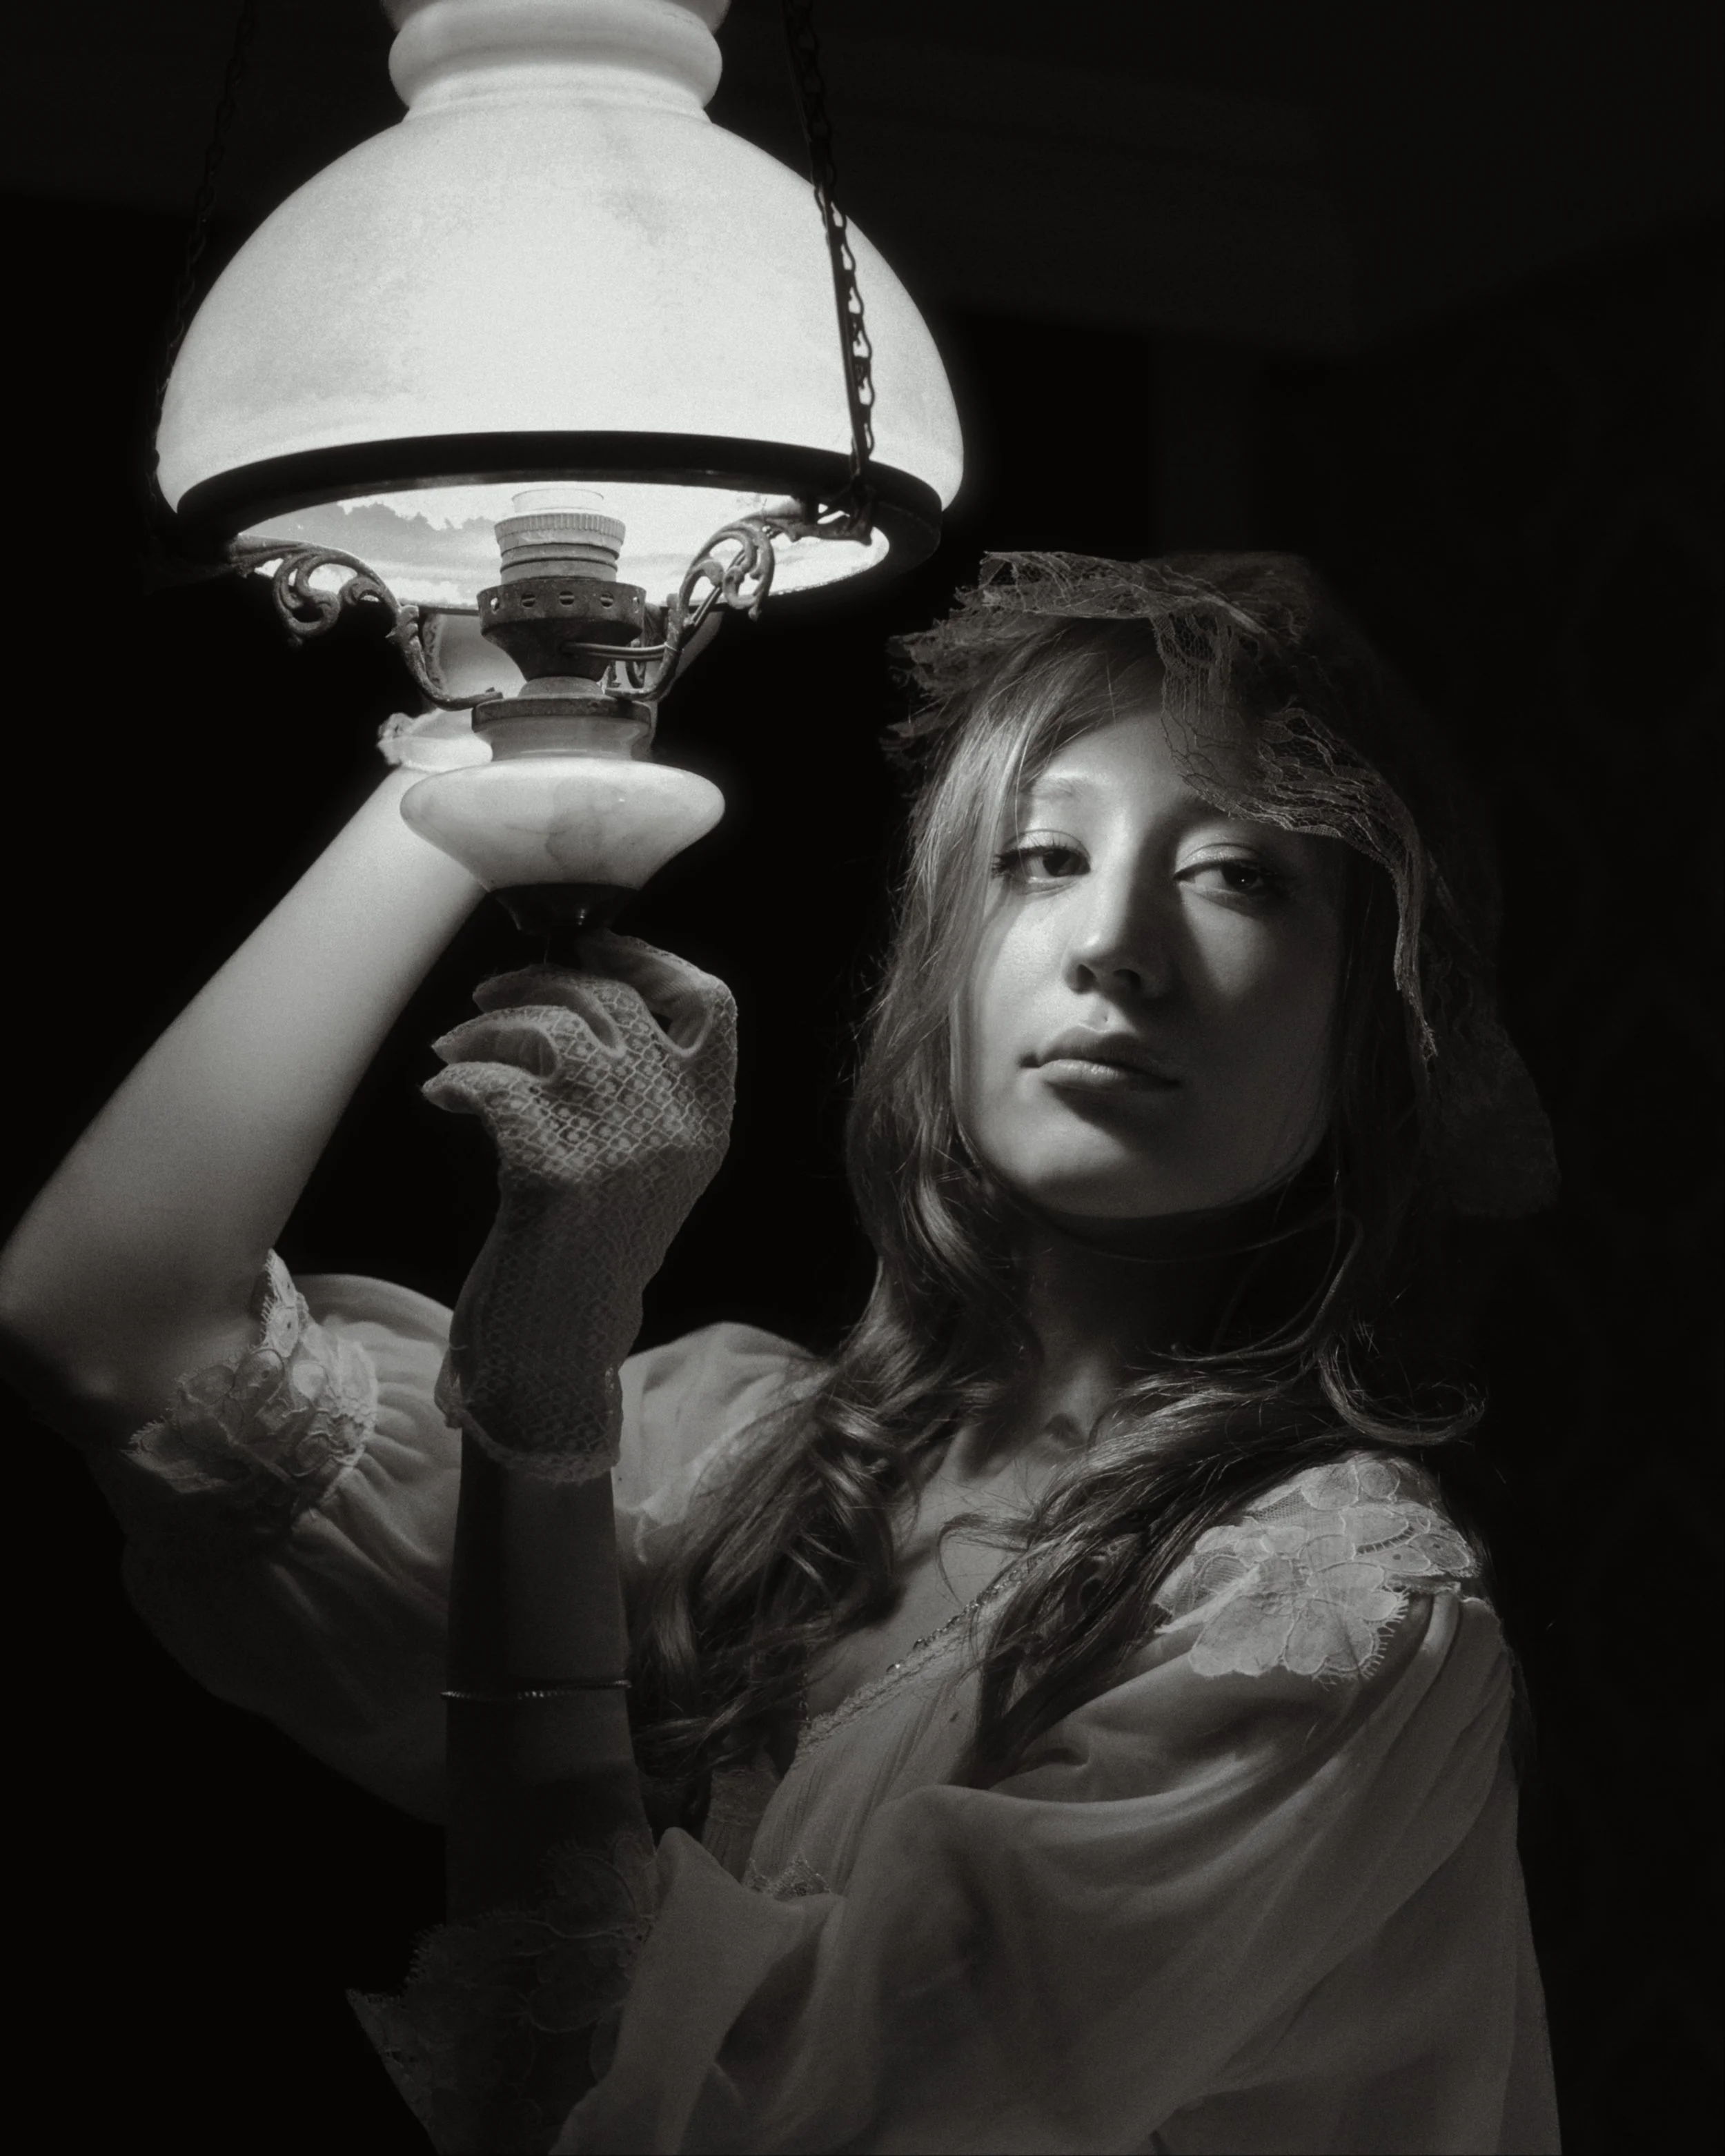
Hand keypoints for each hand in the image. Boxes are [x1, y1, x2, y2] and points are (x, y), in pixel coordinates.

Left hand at [423, 933, 735, 1480]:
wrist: (558, 1352)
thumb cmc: (587, 1248)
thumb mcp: (647, 1163)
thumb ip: (641, 1083)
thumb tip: (579, 981)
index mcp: (710, 1123)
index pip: (711, 1003)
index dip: (649, 958)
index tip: (591, 949)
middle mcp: (676, 1129)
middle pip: (613, 999)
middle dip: (543, 980)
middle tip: (491, 998)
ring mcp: (620, 1151)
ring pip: (551, 1031)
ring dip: (489, 1027)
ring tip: (457, 1051)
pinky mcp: (554, 1176)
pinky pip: (497, 1084)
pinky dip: (459, 1078)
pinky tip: (443, 1095)